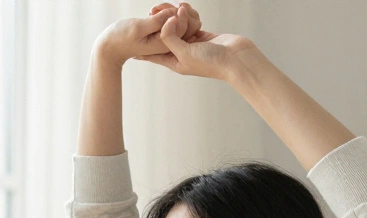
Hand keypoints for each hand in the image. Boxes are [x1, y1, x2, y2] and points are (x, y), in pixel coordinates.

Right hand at [94, 5, 183, 66]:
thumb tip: (173, 14)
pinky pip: (173, 21)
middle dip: (178, 11)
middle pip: (188, 25)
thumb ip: (157, 22)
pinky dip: (167, 13)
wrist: (111, 46)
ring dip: (172, 10)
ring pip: (182, 21)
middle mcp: (169, 45)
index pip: (185, 28)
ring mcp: (166, 40)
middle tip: (160, 7)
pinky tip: (156, 11)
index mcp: (165, 46)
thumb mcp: (138, 28)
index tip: (167, 8)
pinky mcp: (162, 34)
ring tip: (156, 9)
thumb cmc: (121, 38)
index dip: (180, 15)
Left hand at [137, 2, 258, 81]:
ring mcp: (193, 44)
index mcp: (175, 62)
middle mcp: (182, 53)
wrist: (236, 60)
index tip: (129, 46)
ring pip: (178, 27)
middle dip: (160, 24)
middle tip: (152, 10)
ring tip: (176, 6)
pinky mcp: (204, 35)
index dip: (142, 49)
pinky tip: (185, 7)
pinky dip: (188, 15)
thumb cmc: (211, 62)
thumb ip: (170, 38)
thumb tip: (164, 24)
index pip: (154, 55)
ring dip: (177, 16)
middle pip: (165, 37)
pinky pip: (191, 23)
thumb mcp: (184, 52)